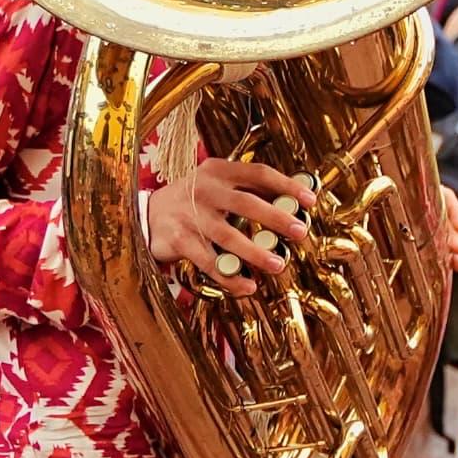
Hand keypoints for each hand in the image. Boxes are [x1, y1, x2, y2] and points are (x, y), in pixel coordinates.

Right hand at [146, 149, 315, 293]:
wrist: (147, 215)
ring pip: (228, 235)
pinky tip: (248, 285)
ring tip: (278, 265)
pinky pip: (208, 261)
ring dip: (255, 252)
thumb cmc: (194, 201)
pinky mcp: (178, 240)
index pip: (258, 173)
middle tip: (300, 232)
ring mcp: (190, 215)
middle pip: (246, 203)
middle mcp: (204, 189)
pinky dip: (229, 275)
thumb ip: (250, 190)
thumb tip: (295, 201)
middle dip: (276, 218)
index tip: (310, 201)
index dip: (286, 186)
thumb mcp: (217, 185)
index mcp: (219, 171)